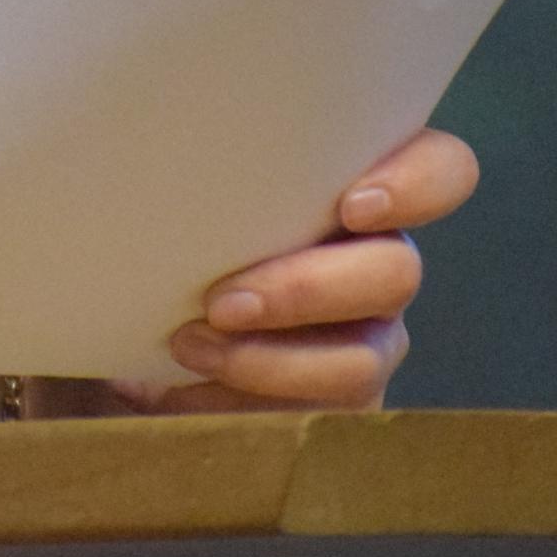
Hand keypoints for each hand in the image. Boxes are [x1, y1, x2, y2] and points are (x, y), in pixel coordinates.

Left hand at [118, 126, 479, 413]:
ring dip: (271, 358)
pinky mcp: (337, 404)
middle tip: (222, 301)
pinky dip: (247, 401)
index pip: (439, 171)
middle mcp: (375, 261)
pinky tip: (179, 388)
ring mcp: (366, 337)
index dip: (418, 185)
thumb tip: (153, 142)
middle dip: (306, 290)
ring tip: (189, 345)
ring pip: (365, 357)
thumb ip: (200, 169)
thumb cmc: (154, 237)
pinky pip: (321, 414)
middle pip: (397, 272)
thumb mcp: (172, 191)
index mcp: (349, 187)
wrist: (117, 325)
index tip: (352, 206)